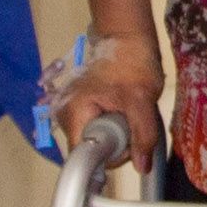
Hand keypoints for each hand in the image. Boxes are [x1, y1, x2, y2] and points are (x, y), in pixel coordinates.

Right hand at [47, 28, 166, 176]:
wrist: (126, 38)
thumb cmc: (132, 63)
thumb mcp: (142, 100)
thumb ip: (142, 135)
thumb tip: (142, 167)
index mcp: (73, 113)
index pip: (83, 157)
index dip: (108, 158)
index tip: (128, 145)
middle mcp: (64, 115)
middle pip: (88, 150)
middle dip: (114, 145)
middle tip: (132, 123)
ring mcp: (70, 112)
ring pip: (93, 141)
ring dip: (114, 136)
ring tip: (127, 115)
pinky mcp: (79, 109)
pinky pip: (94, 130)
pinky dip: (111, 127)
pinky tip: (121, 114)